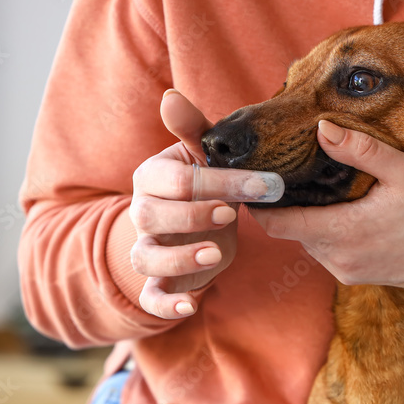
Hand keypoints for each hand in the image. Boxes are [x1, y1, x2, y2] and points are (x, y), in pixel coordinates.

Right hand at [128, 90, 238, 319]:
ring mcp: (148, 248)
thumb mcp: (201, 156)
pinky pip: (151, 296)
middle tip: (232, 214)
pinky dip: (167, 305)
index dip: (216, 182)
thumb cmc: (201, 184)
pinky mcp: (158, 281)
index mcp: (153, 177)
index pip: (175, 178)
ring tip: (216, 253)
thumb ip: (192, 128)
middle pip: (152, 215)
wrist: (197, 226)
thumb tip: (170, 96)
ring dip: (179, 257)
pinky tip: (191, 306)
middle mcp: (142, 212)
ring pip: (146, 257)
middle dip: (193, 214)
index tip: (261, 186)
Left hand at [249, 120, 403, 319]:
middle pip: (290, 230)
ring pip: (308, 242)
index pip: (276, 224)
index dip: (261, 202)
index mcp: (340, 233)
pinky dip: (325, 233)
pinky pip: (326, 252)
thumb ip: (360, 150)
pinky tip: (340, 210)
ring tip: (313, 188)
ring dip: (308, 219)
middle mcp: (336, 259)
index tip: (256, 179)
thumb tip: (320, 127)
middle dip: (286, 205)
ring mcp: (346, 272)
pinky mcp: (356, 277)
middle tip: (285, 173)